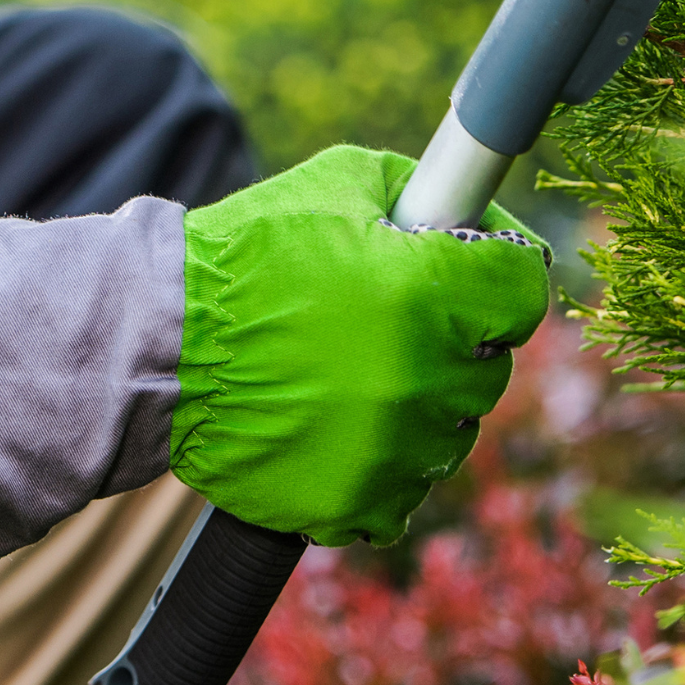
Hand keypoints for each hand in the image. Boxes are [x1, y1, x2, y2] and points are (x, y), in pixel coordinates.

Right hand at [173, 146, 550, 542]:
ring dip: (421, 406)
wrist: (158, 345)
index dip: (497, 277)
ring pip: (452, 432)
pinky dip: (383, 469)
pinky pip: (405, 494)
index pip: (525, 290)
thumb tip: (479, 217)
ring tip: (357, 378)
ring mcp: (393, 448)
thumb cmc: (248, 256)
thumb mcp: (341, 183)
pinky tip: (343, 431)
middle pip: (490, 365)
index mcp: (431, 292)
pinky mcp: (355, 501)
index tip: (469, 277)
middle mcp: (424, 376)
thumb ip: (425, 193)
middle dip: (455, 340)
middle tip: (394, 324)